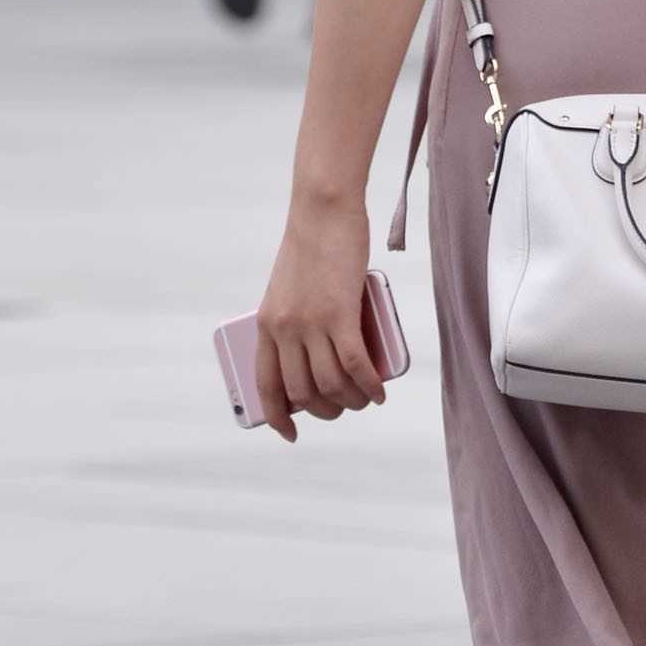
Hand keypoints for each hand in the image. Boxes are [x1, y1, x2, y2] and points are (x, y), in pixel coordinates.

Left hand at [252, 198, 383, 440]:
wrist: (323, 211)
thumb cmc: (313, 245)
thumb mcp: (289, 289)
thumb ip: (296, 320)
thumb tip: (320, 354)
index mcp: (266, 324)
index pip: (266, 384)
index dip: (277, 416)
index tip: (290, 434)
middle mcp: (284, 329)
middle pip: (304, 392)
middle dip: (327, 410)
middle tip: (345, 407)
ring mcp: (311, 323)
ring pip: (332, 383)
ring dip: (352, 401)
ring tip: (366, 399)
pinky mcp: (340, 315)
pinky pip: (355, 365)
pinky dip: (369, 385)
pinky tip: (379, 393)